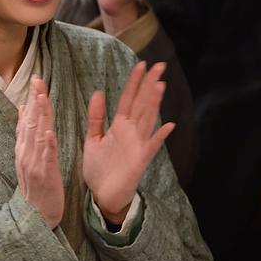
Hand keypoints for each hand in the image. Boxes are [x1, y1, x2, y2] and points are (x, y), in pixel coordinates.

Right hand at [15, 77, 64, 227]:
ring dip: (39, 116)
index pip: (26, 118)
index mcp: (23, 147)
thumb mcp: (27, 157)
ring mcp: (33, 163)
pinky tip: (49, 132)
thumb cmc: (36, 186)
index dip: (31, 99)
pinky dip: (47, 144)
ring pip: (37, 135)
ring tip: (42, 98)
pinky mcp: (44, 174)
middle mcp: (25, 152)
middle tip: (38, 81)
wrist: (35, 216)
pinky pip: (46, 157)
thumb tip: (22, 109)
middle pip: (30, 121)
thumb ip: (25, 133)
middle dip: (34, 100)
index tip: (36, 80)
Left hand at [83, 62, 174, 223]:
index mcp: (119, 126)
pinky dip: (159, 136)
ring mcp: (137, 145)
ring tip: (160, 86)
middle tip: (159, 66)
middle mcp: (131, 132)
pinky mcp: (140, 160)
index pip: (128, 99)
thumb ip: (96, 117)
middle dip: (149, 85)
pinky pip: (151, 146)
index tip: (141, 65)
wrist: (102, 195)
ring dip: (154, 103)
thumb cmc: (99, 168)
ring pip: (147, 119)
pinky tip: (168, 126)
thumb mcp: (92, 138)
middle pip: (141, 104)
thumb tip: (99, 91)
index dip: (134, 82)